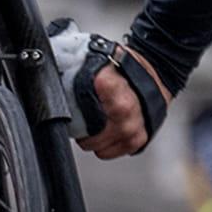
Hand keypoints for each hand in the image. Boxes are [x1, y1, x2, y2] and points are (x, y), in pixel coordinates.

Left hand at [78, 43, 167, 159]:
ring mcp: (131, 127)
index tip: (71, 105)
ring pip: (96, 147)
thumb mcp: (101, 58)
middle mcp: (122, 110)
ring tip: (98, 122)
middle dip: (81, 127)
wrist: (160, 71)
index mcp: (109, 86)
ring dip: (94, 138)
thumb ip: (79, 66)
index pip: (76, 109)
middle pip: (85, 133)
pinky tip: (110, 129)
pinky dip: (107, 144)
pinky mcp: (138, 140)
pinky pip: (109, 152)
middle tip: (84, 116)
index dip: (70, 109)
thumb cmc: (129, 66)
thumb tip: (52, 66)